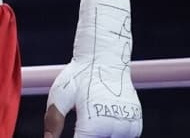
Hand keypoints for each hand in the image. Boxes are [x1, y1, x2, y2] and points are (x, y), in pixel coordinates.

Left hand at [43, 0, 141, 136]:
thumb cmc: (80, 76)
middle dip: (86, 136)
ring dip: (98, 135)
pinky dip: (111, 133)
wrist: (105, 58)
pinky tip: (101, 118)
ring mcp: (129, 128)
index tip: (66, 134)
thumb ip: (53, 121)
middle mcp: (115, 130)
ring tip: (90, 115)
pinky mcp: (136, 126)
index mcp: (94, 126)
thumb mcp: (60, 96)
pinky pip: (121, 137)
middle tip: (81, 120)